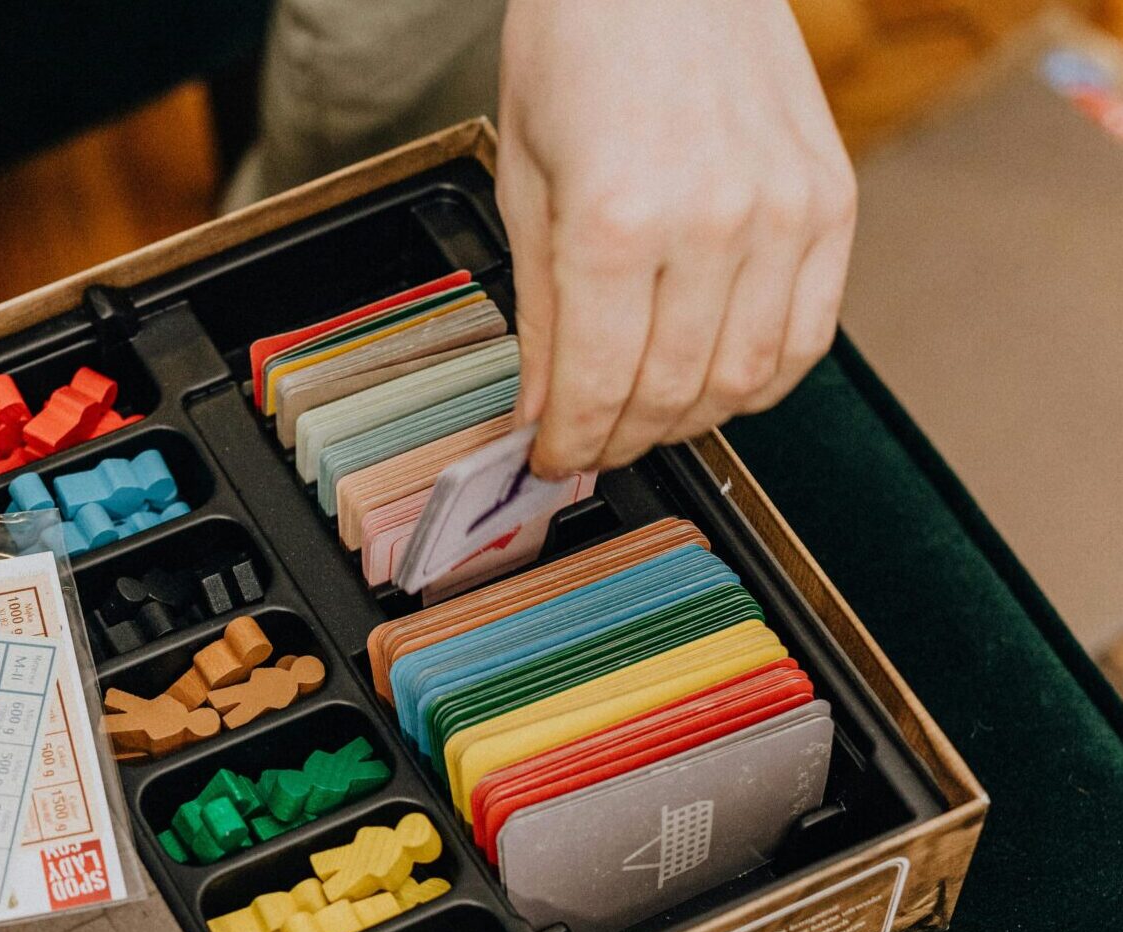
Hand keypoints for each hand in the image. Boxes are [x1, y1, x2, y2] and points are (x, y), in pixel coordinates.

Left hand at [497, 0, 856, 477]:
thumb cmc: (581, 45)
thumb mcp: (523, 176)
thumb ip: (539, 304)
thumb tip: (542, 405)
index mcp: (616, 220)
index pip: (597, 385)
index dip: (569, 443)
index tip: (549, 460)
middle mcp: (712, 224)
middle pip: (670, 394)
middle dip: (620, 441)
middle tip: (589, 449)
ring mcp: (785, 214)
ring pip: (745, 381)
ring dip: (689, 422)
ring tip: (645, 422)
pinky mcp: (832, 203)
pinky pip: (809, 335)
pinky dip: (763, 381)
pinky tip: (716, 383)